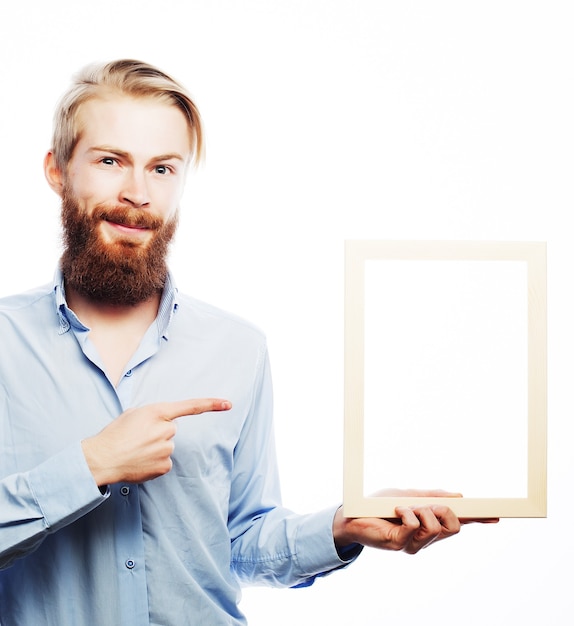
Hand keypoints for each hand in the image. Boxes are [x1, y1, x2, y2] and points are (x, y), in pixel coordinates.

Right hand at [81, 398, 231, 485]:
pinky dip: (154, 462)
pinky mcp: (165, 466)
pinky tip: (140, 462)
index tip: (229, 404)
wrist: (101, 459)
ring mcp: (167, 449)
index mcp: (157, 412)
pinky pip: (165, 462)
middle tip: (138, 438)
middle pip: (171, 429)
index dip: (211, 404)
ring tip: (135, 450)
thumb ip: (153, 414)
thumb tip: (164, 422)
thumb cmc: (114, 434)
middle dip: (158, 432)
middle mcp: (166, 429)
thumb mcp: (133, 414)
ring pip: (167, 446)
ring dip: (155, 448)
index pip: (190, 406)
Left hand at [333, 489, 497, 554]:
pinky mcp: (400, 545)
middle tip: (424, 504)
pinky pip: (414, 526)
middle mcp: (426, 538)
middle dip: (443, 510)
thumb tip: (458, 496)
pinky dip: (406, 513)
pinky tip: (395, 512)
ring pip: (435, 527)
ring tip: (404, 508)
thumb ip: (432, 496)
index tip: (496, 516)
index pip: (459, 523)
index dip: (478, 520)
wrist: (353, 515)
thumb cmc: (380, 506)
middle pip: (454, 527)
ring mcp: (414, 544)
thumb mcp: (409, 495)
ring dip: (421, 510)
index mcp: (431, 525)